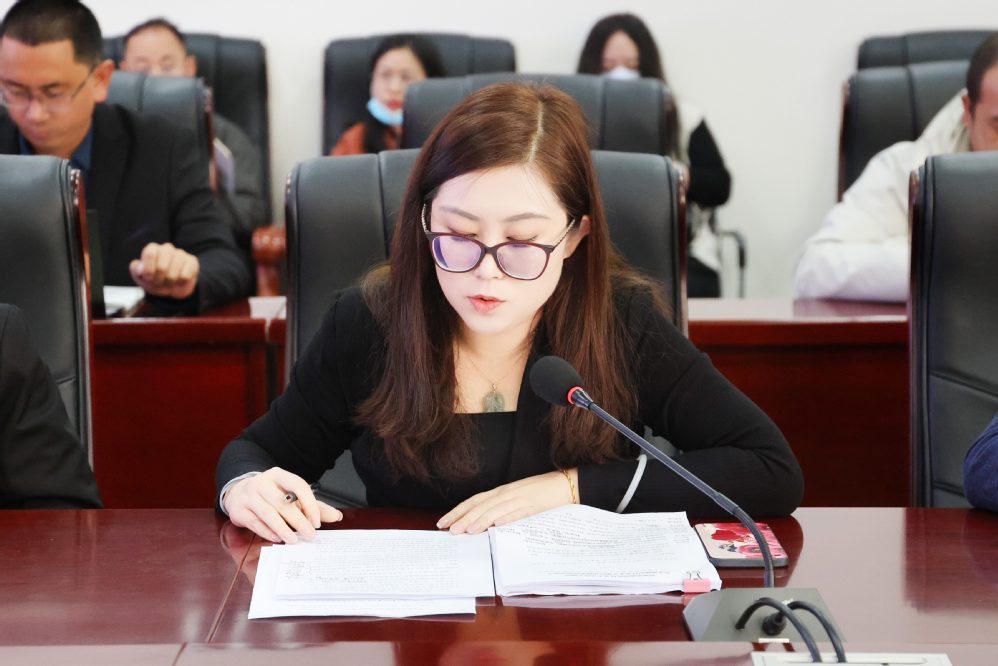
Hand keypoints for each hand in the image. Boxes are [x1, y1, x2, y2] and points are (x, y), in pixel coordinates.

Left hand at [129, 242, 198, 298]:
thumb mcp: (141, 277)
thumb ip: (136, 270)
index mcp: (153, 248)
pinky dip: (180, 283)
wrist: (172, 288)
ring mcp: (181, 254)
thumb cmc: (155, 280)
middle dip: (159, 280)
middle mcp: (167, 248)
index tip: (149, 278)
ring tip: (168, 283)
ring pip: (173, 273)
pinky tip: (179, 281)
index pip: (150, 253)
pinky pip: (185, 276)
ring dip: (169, 283)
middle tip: (159, 282)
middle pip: (162, 266)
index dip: (148, 270)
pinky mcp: (192, 262)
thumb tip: (140, 269)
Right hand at [223, 467, 342, 542]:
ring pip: (268, 513)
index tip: (317, 521)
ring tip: (295, 540)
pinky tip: (278, 539)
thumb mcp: (290, 495)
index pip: (298, 485)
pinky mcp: (239, 510)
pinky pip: (255, 523)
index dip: (310, 503)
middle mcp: (262, 482)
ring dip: (283, 528)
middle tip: (310, 534)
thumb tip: (336, 516)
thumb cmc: (270, 495)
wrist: (238, 493)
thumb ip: (312, 506)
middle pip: (283, 502)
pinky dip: (268, 532)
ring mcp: (248, 496)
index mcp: (278, 475)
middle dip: (299, 520)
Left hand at [437, 469, 576, 533]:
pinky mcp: (535, 505)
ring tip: (468, 531)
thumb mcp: (517, 498)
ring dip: (481, 520)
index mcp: (502, 492)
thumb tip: (484, 523)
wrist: (565, 483)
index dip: (458, 511)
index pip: (474, 501)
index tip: (443, 522)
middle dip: (463, 518)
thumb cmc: (541, 492)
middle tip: (449, 530)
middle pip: (481, 506)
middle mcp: (507, 493)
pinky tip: (497, 526)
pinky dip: (508, 518)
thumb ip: (501, 508)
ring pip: (496, 510)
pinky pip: (519, 513)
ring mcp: (520, 498)